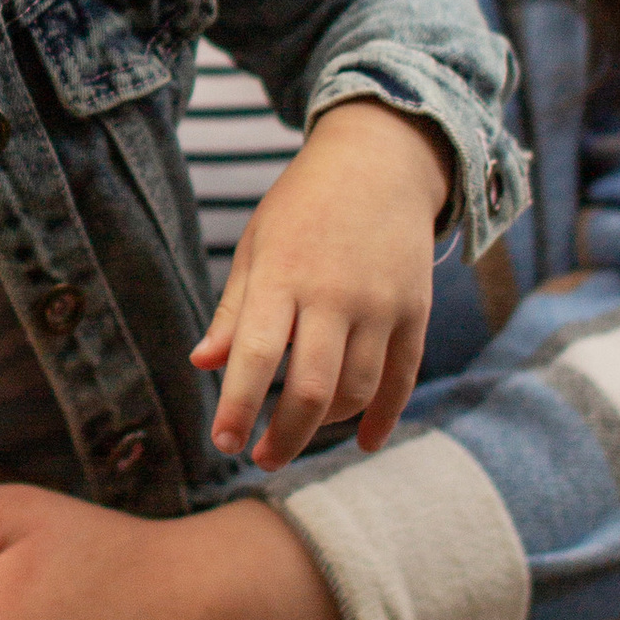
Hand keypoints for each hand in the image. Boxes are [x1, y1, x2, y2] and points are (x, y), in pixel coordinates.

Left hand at [191, 99, 447, 466]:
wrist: (380, 162)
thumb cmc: (302, 206)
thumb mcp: (257, 246)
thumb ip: (233, 310)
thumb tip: (202, 363)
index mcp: (284, 275)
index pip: (258, 354)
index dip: (238, 405)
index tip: (224, 442)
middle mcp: (335, 294)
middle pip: (312, 388)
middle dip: (284, 436)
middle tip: (262, 458)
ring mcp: (382, 304)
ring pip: (357, 390)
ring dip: (326, 426)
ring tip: (298, 434)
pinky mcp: (417, 310)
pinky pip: (402, 379)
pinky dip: (384, 417)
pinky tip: (365, 442)